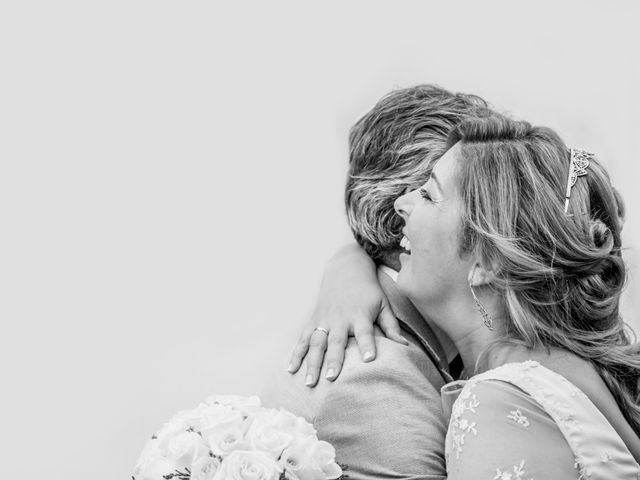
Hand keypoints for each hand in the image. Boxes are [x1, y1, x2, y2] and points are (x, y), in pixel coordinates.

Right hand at [288, 244, 406, 386]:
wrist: (346, 268)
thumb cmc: (368, 290)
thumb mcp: (383, 304)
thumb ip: (391, 326)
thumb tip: (404, 347)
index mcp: (360, 314)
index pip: (364, 331)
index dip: (367, 345)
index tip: (369, 359)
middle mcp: (340, 318)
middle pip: (336, 341)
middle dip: (333, 360)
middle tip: (331, 378)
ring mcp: (324, 319)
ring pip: (316, 343)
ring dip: (312, 363)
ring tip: (310, 383)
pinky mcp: (313, 320)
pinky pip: (302, 339)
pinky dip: (296, 354)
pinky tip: (291, 370)